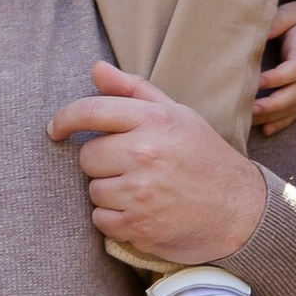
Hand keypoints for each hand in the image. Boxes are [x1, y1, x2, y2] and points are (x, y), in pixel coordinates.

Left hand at [45, 63, 266, 265]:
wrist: (239, 210)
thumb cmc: (204, 158)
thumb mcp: (177, 115)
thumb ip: (134, 90)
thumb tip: (95, 69)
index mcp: (153, 120)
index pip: (90, 112)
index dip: (65, 119)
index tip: (56, 129)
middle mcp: (145, 153)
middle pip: (87, 157)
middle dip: (102, 163)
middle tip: (131, 168)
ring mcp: (141, 192)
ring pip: (93, 190)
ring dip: (109, 193)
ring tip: (141, 192)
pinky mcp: (139, 226)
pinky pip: (101, 219)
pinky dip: (115, 219)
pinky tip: (141, 213)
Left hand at [251, 0, 295, 134]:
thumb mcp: (292, 13)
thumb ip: (276, 22)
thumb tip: (257, 31)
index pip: (295, 69)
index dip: (278, 78)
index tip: (257, 81)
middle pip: (294, 94)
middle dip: (272, 105)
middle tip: (249, 109)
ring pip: (293, 107)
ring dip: (272, 117)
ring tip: (249, 121)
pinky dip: (281, 123)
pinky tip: (265, 131)